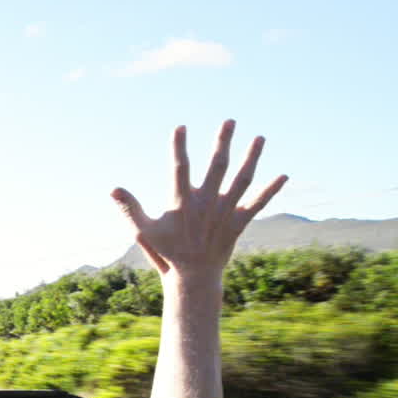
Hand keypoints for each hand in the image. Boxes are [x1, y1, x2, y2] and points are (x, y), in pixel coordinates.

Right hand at [111, 120, 287, 282]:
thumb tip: (113, 189)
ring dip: (252, 157)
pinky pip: (257, 203)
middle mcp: (206, 203)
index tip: (180, 126)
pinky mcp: (238, 222)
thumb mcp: (143, 231)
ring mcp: (224, 212)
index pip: (180, 168)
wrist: (193, 277)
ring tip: (260, 138)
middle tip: (230, 121)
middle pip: (217, 165)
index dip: (179, 146)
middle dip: (223, 142)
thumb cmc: (166, 252)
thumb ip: (130, 208)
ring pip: (242, 179)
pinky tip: (284, 175)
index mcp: (182, 203)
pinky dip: (271, 190)